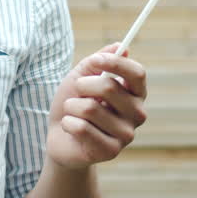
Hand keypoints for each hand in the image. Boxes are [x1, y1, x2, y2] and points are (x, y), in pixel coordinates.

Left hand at [46, 43, 146, 170]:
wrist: (59, 136)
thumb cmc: (73, 104)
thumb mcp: (80, 77)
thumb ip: (97, 62)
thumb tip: (120, 46)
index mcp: (135, 93)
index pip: (137, 73)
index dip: (115, 63)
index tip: (95, 59)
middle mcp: (137, 114)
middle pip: (110, 87)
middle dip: (82, 85)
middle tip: (77, 91)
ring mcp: (126, 134)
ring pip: (90, 108)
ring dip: (72, 107)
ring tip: (73, 113)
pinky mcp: (111, 151)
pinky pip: (82, 128)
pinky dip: (68, 123)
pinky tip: (71, 128)